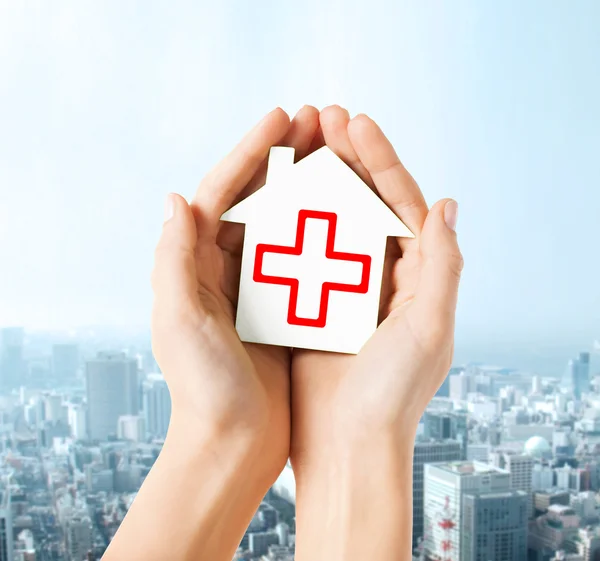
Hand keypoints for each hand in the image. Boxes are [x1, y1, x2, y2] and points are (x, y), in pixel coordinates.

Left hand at [107, 107, 321, 560]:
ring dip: (308, 185)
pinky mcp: (282, 307)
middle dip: (284, 156)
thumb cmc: (203, 390)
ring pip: (284, 221)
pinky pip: (305, 256)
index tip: (282, 117)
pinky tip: (349, 210)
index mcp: (195, 265)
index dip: (250, 151)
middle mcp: (223, 268)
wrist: (233, 444)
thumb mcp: (180, 323)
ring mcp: (255, 285)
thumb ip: (173, 261)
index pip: (221, 192)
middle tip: (317, 120)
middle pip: (255, 197)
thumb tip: (176, 198)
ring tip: (336, 152)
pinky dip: (323, 230)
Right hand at [289, 106, 462, 559]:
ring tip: (296, 143)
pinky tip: (272, 195)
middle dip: (346, 158)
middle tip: (320, 117)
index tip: (354, 122)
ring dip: (314, 181)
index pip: (401, 202)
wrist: (346, 448)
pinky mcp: (312, 305)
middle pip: (364, 203)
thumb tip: (447, 204)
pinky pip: (300, 253)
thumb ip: (443, 265)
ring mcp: (345, 288)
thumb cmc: (391, 397)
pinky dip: (289, 222)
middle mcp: (383, 277)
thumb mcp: (429, 330)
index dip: (381, 159)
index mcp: (416, 277)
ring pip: (329, 221)